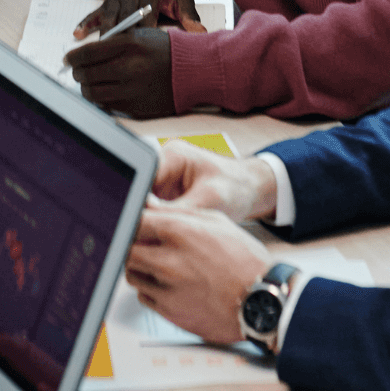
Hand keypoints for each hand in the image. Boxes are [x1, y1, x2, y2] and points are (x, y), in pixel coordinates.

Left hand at [64, 24, 175, 116]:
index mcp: (129, 44)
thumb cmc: (164, 51)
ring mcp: (132, 89)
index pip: (88, 52)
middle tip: (76, 71)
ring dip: (85, 88)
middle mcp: (129, 67)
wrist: (194, 71)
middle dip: (77, 72)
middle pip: (87, 74)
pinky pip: (107, 105)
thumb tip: (84, 53)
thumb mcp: (140, 35)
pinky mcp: (136, 107)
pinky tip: (101, 93)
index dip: (73, 56)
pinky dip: (99, 99)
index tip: (68, 58)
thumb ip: (113, 42)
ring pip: (93, 92)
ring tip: (87, 83)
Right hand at [71, 0, 195, 43]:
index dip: (143, 32)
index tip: (141, 50)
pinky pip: (95, 13)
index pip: (145, 16)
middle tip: (114, 56)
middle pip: (124, 18)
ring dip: (102, 34)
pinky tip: (77, 34)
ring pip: (108, 17)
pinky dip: (86, 23)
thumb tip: (201, 33)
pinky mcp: (107, 2)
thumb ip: (190, 14)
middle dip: (120, 37)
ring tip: (96, 52)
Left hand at [125, 207, 274, 343]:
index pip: (133, 221)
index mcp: (179, 232)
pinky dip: (151, 290)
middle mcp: (169, 261)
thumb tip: (149, 206)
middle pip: (125, 249)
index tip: (134, 223)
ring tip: (162, 265)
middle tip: (145, 244)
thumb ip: (177, 212)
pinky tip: (170, 284)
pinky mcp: (170, 313)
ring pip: (131, 275)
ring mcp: (167, 290)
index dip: (131, 221)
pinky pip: (144, 297)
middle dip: (131, 245)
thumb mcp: (215, 221)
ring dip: (140, 268)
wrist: (263, 300)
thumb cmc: (244, 260)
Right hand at [152, 143, 277, 223]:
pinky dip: (162, 224)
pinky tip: (170, 235)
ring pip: (146, 205)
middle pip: (140, 191)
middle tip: (152, 235)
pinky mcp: (168, 196)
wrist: (252, 190)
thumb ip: (178, 210)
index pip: (143, 177)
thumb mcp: (210, 200)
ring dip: (154, 220)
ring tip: (166, 235)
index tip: (140, 223)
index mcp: (172, 155)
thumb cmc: (236, 186)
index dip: (138, 201)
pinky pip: (156, 212)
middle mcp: (165, 165)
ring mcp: (165, 181)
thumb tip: (151, 222)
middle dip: (145, 214)